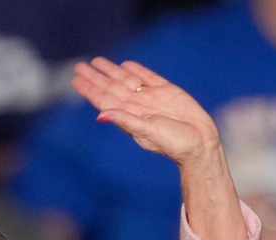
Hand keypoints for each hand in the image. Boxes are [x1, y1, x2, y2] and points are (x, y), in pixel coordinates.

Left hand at [72, 58, 220, 168]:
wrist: (200, 143)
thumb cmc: (173, 143)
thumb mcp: (147, 131)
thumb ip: (125, 121)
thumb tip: (100, 114)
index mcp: (129, 117)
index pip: (104, 100)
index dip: (90, 90)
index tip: (76, 80)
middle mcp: (137, 106)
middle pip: (111, 87)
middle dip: (95, 77)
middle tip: (78, 66)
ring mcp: (151, 98)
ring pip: (126, 80)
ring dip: (111, 71)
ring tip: (97, 61)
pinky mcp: (167, 92)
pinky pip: (148, 78)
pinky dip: (137, 70)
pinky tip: (125, 65)